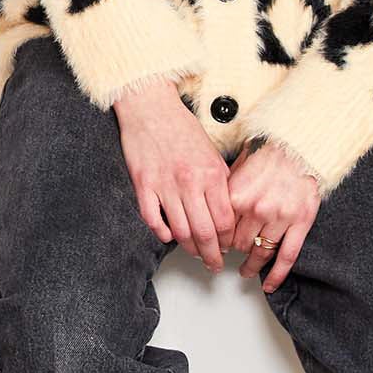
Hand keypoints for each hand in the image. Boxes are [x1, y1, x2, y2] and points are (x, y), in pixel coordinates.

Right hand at [112, 79, 239, 270]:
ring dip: (189, 247)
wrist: (151, 108)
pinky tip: (168, 236)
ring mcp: (165, 185)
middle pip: (205, 232)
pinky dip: (161, 232)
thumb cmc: (181, 128)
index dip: (228, 240)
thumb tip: (228, 211)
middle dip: (212, 255)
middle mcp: (190, 182)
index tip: (228, 247)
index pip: (225, 220)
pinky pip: (153, 219)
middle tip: (213, 264)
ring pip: (180, 230)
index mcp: (212, 174)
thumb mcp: (211, 153)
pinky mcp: (143, 185)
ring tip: (194, 253)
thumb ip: (221, 182)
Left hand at [225, 138, 320, 292]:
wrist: (298, 145)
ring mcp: (280, 218)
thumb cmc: (266, 154)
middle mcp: (256, 210)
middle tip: (230, 255)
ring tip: (246, 271)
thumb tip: (207, 215)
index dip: (217, 240)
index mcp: (236, 197)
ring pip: (260, 253)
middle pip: (238, 244)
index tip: (215, 245)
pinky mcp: (300, 223)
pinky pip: (287, 256)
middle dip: (233, 250)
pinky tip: (269, 285)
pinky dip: (277, 275)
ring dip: (250, 266)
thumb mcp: (235, 170)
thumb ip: (222, 195)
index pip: (220, 231)